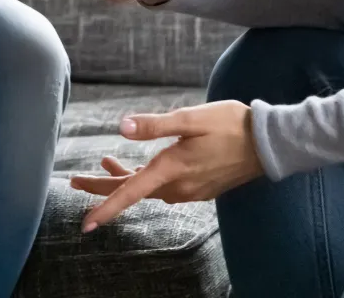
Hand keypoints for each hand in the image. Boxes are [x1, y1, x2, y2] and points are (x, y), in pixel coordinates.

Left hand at [70, 102, 264, 231]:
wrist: (268, 143)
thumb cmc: (230, 125)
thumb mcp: (190, 118)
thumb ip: (155, 125)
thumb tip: (121, 128)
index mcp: (173, 168)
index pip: (131, 192)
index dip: (105, 206)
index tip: (85, 225)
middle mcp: (179, 186)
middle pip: (132, 191)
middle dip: (103, 186)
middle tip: (75, 180)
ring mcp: (190, 189)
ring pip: (147, 188)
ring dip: (124, 178)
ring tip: (104, 162)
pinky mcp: (198, 186)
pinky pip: (162, 187)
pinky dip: (144, 177)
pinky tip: (140, 165)